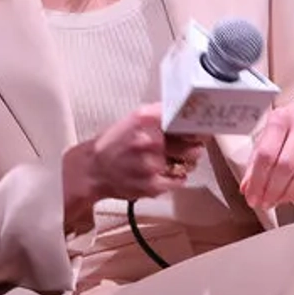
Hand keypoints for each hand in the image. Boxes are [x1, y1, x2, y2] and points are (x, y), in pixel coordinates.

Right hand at [63, 102, 203, 221]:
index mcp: (145, 119)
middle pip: (192, 144)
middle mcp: (150, 140)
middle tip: (191, 147)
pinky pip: (178, 181)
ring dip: (184, 163)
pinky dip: (175, 178)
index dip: (197, 126)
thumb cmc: (113, 145)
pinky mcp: (153, 185)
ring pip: (187, 164)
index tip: (201, 130)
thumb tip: (183, 109)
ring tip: (170, 161)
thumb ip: (158, 114)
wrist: (92, 170)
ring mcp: (152, 164)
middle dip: (194, 146)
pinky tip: (162, 173)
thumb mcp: (132, 119)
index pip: (185, 120)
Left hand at [240, 94, 293, 209]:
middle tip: (264, 203)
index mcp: (281, 118)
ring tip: (277, 201)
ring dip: (288, 193)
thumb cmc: (293, 122)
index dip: (257, 180)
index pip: (266, 154)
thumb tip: (247, 188)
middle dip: (272, 190)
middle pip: (285, 166)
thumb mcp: (271, 132)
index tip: (252, 196)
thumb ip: (257, 159)